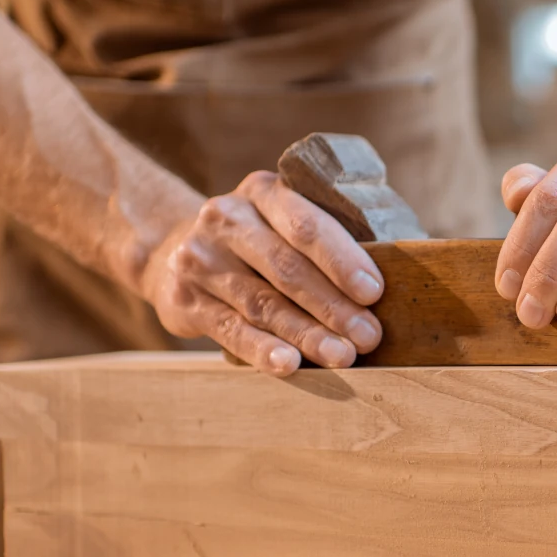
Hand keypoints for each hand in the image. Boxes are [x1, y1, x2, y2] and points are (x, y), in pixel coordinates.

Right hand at [140, 171, 383, 373]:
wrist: (174, 249)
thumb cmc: (259, 241)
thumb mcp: (283, 221)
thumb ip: (324, 240)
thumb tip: (382, 290)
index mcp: (263, 191)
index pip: (306, 225)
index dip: (342, 260)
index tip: (375, 292)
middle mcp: (226, 218)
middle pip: (287, 268)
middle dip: (333, 306)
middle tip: (368, 336)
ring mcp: (200, 259)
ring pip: (262, 302)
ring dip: (306, 334)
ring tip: (342, 357)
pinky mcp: (184, 300)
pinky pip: (231, 329)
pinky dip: (262, 349)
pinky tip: (289, 364)